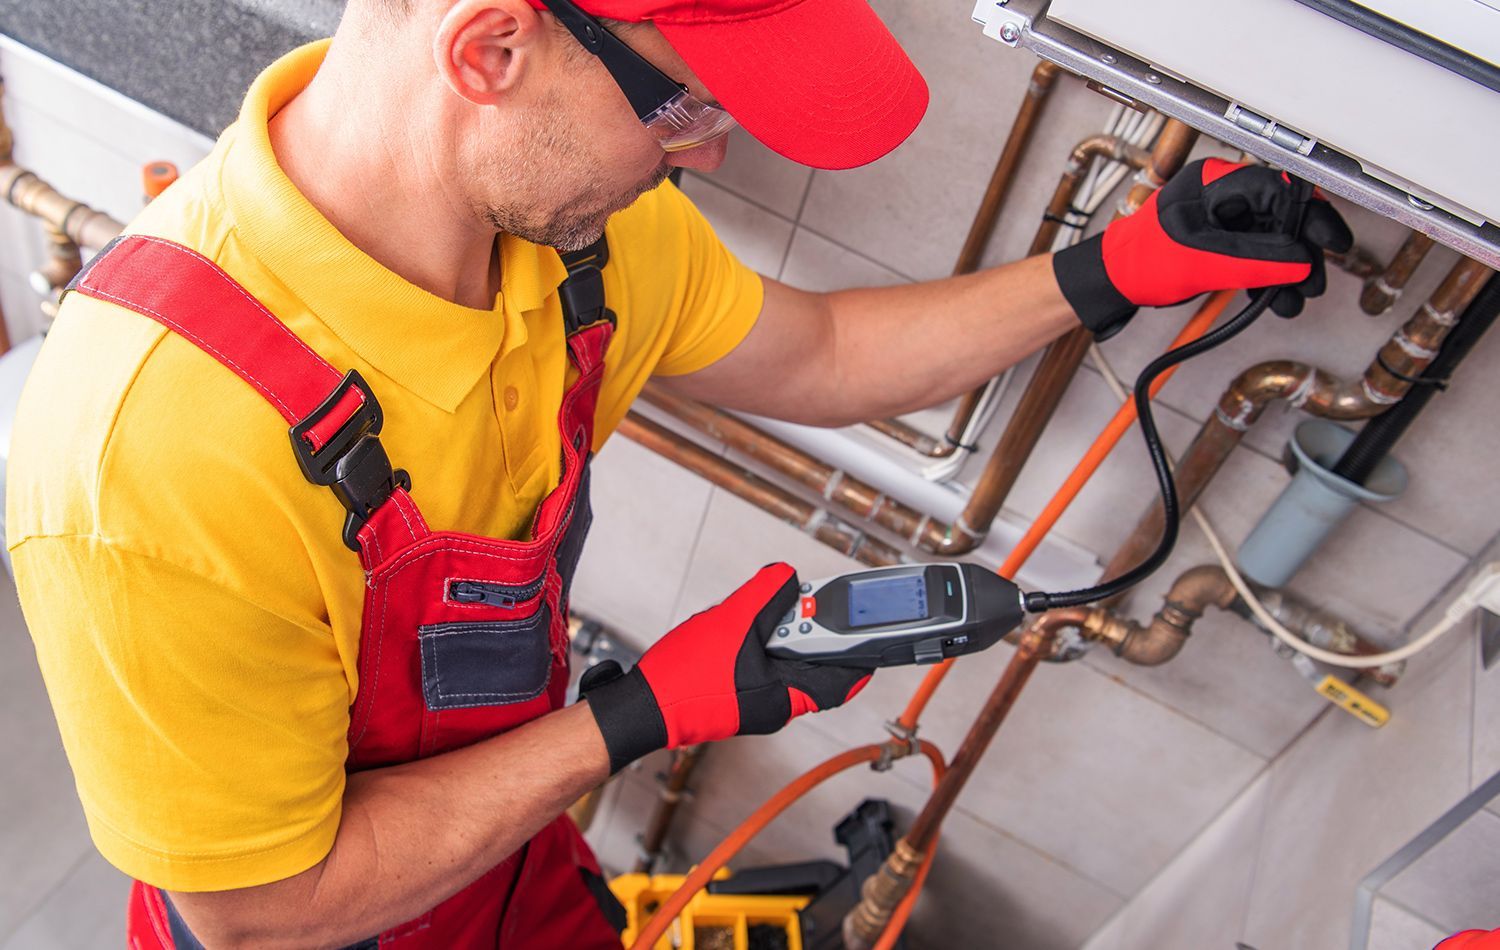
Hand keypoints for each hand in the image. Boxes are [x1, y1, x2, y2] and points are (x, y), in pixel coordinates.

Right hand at [578, 563, 871, 772]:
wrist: (641, 706)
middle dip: (801, 629)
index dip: (856, 653)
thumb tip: (787, 577)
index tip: (867, 630)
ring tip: (746, 615)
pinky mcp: (735, 697)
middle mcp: (775, 705)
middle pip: (808, 663)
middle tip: (789, 603)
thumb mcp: (730, 621)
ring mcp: (754, 702)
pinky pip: (757, 665)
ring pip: (780, 661)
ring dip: (770, 633)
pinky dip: (752, 643)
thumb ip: (765, 595)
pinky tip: (729, 629)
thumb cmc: (682, 679)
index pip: (839, 679)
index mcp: (784, 696)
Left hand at [1052, 158, 1352, 336]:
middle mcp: (1222, 194)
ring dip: (1287, 271)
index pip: (1279, 190)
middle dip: (1300, 253)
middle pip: (1283, 216)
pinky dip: (1269, 276)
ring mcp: (1223, 218)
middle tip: (1310, 284)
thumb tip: (1299, 262)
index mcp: (1214, 183)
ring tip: (1291, 300)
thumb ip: (1253, 262)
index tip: (1329, 242)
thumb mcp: (1200, 262)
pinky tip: (1272, 298)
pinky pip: (1259, 254)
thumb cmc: (1139, 261)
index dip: (1310, 216)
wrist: (1113, 282)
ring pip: (1274, 238)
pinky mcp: (1222, 241)